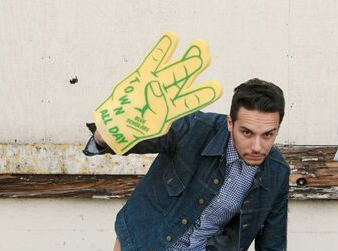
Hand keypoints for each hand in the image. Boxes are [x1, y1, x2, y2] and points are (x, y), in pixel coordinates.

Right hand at [92, 32, 222, 154]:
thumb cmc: (138, 126)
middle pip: (185, 78)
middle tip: (206, 55)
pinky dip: (162, 49)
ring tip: (199, 44)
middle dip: (195, 66)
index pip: (192, 101)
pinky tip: (172, 36)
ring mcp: (158, 82)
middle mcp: (169, 93)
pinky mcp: (145, 74)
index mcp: (175, 109)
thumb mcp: (150, 122)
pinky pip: (154, 60)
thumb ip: (156, 107)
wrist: (119, 123)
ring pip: (174, 67)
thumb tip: (156, 87)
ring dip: (186, 56)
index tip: (218, 88)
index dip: (204, 94)